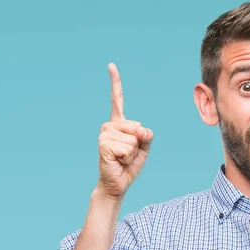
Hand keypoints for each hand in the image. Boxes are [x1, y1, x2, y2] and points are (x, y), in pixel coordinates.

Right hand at [96, 63, 152, 199]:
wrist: (117, 184)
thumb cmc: (129, 166)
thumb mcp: (144, 147)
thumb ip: (146, 134)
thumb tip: (139, 128)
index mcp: (119, 123)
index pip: (116, 99)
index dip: (115, 82)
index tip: (111, 65)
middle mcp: (109, 125)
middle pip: (138, 126)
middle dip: (138, 144)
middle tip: (126, 155)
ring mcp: (104, 133)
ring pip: (133, 139)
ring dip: (132, 153)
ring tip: (122, 158)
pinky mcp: (103, 144)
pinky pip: (127, 147)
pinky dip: (127, 157)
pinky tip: (117, 161)